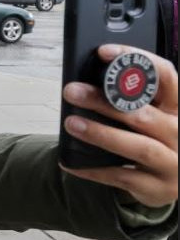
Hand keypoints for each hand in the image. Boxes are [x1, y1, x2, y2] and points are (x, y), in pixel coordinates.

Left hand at [61, 44, 177, 207]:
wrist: (174, 183)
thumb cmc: (156, 138)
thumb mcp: (155, 115)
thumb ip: (132, 99)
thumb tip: (87, 80)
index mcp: (178, 108)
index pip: (164, 75)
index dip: (136, 60)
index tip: (104, 52)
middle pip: (143, 114)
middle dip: (104, 102)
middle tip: (72, 90)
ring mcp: (172, 163)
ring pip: (137, 146)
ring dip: (101, 134)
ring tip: (71, 122)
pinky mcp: (157, 187)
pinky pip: (121, 176)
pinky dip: (93, 170)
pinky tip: (70, 162)